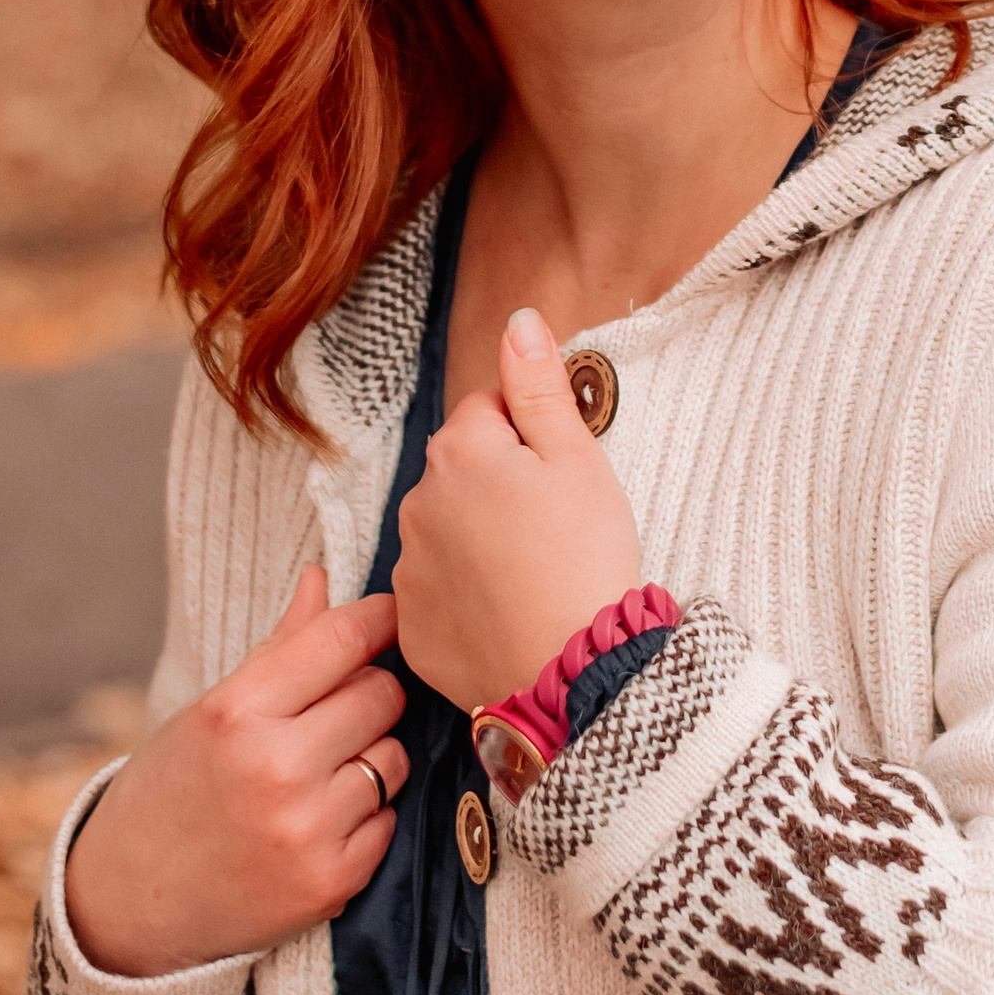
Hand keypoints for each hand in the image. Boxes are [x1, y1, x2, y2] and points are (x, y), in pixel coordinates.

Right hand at [62, 571, 407, 978]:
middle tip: (335, 710)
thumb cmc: (171, 790)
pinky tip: (318, 820)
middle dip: (369, 693)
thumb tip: (322, 577)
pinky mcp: (329, 883)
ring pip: (393, 757)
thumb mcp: (209, 711)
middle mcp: (275, 769)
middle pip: (382, 695)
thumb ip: (279, 648)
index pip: (342, 639)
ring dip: (370, 756)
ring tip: (319, 771)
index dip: (378, 619)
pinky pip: (388, 821)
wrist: (131, 904)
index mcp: (237, 712)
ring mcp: (306, 831)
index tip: (389, 616)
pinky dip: (365, 816)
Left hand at [394, 309, 642, 713]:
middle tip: (553, 527)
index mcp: (460, 451)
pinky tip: (508, 610)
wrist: (572, 672)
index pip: (490, 411)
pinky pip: (437, 591)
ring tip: (533, 572)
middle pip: (463, 469)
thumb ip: (538, 384)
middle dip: (499, 485)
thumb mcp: (578, 458)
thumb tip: (517, 321)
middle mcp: (418, 502)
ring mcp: (408, 567)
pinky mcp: (411, 624)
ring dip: (479, 538)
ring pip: (447, 529)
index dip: (533, 438)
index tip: (560, 478)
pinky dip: (466, 595)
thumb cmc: (585, 559)